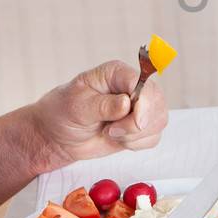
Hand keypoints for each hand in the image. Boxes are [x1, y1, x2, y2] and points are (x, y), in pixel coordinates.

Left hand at [31, 59, 168, 165]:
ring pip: (158, 120)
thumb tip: (126, 103)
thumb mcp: (77, 107)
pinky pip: (154, 137)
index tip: (135, 122)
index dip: (144, 102)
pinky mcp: (141, 126)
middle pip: (156, 101)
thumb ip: (102, 106)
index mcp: (116, 73)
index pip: (142, 82)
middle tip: (112, 131)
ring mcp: (139, 107)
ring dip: (136, 135)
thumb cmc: (63, 113)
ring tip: (111, 133)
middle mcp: (132, 87)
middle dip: (138, 124)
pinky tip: (119, 139)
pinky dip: (138, 144)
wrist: (59, 136)